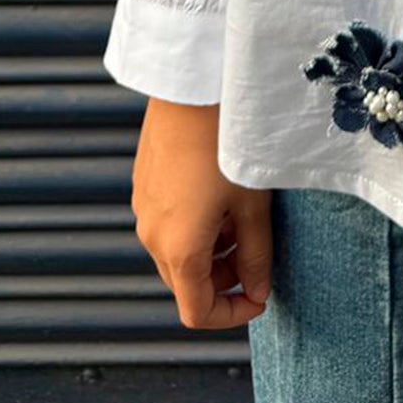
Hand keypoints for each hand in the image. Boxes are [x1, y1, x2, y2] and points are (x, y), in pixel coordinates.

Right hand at [132, 96, 273, 329]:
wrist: (193, 87)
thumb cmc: (227, 146)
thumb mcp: (253, 205)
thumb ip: (257, 256)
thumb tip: (258, 291)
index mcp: (178, 250)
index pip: (197, 313)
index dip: (232, 315)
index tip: (260, 297)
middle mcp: (152, 236)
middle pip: (186, 283)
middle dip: (222, 280)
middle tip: (255, 253)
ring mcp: (143, 208)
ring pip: (175, 252)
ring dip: (209, 251)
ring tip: (241, 216)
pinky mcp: (144, 183)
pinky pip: (167, 223)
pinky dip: (193, 226)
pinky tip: (220, 193)